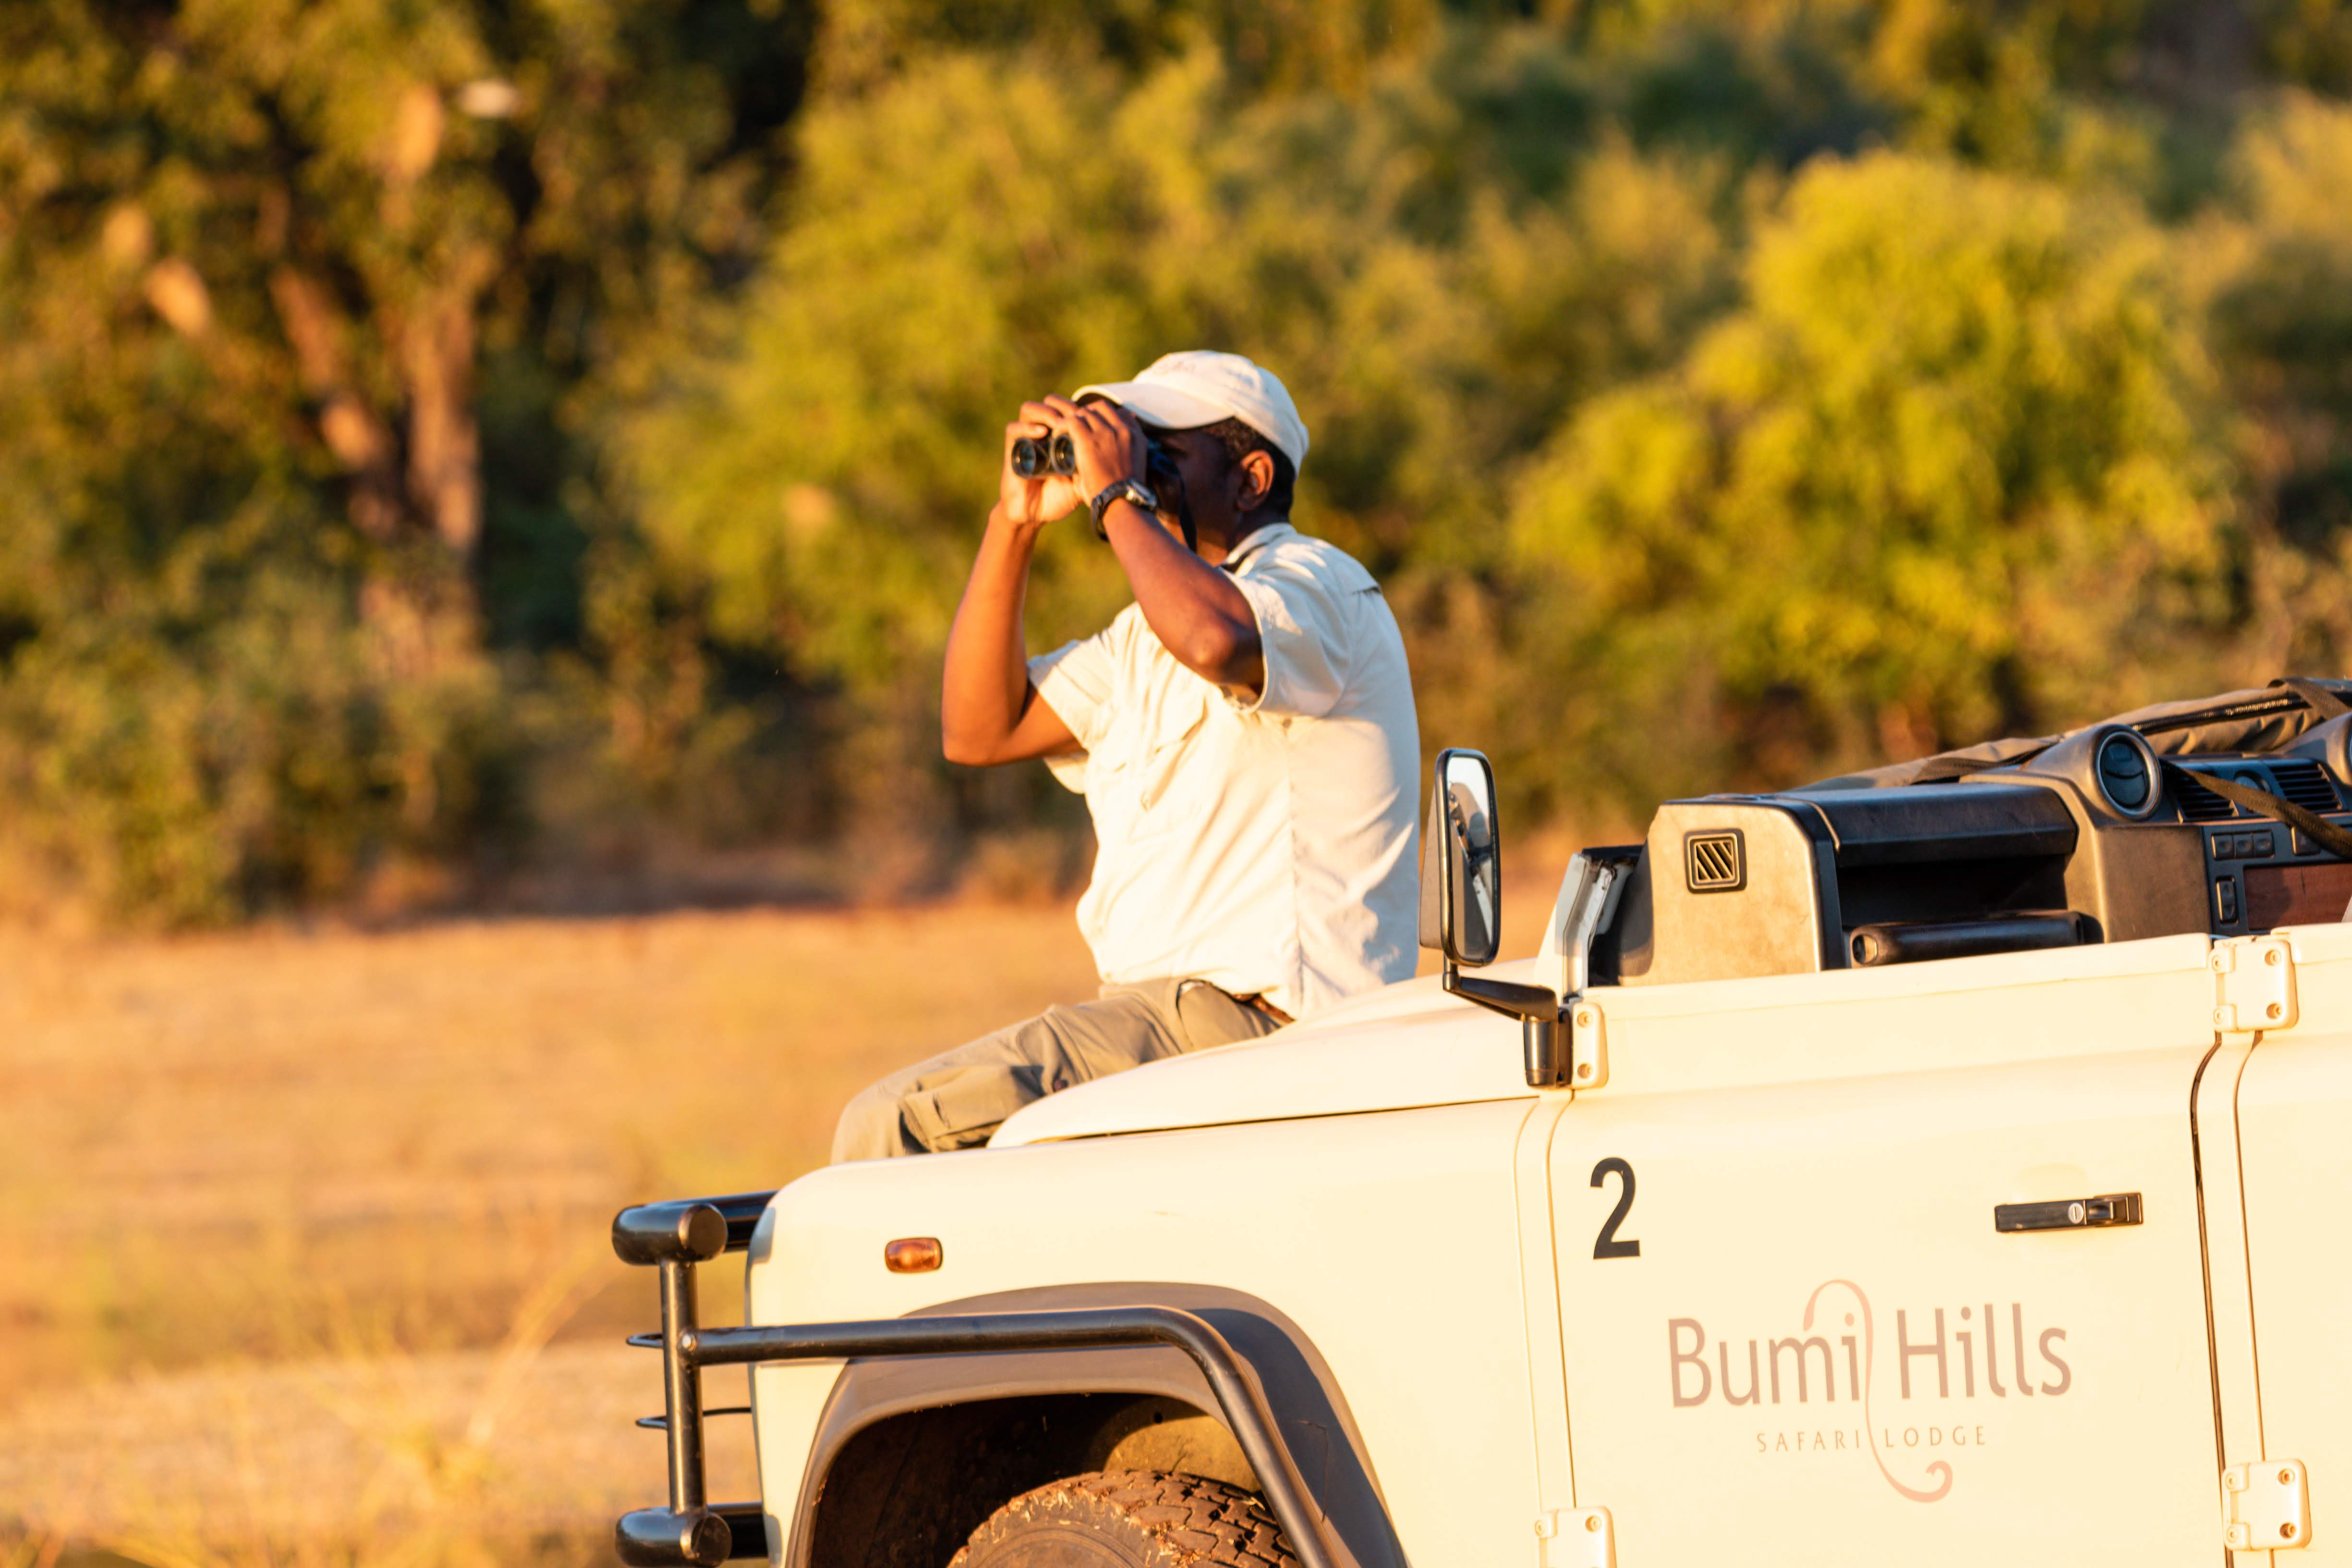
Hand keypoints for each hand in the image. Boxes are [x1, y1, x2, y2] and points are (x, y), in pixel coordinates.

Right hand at [998, 410, 1087, 528]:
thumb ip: (1094, 465)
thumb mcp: (1082, 480)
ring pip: (1029, 409)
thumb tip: (1117, 452)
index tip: (1091, 417)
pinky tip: (1042, 433)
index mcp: (1058, 437)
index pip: (1065, 409)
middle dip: (1063, 406)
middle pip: (1048, 403)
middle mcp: (1041, 434)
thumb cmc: (1058, 498)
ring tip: (1059, 424)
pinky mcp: (1012, 451)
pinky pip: (1013, 429)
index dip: (1077, 408)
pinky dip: (1026, 427)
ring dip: (1045, 412)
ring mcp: (1025, 440)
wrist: (1035, 515)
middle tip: (1076, 417)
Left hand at [1017, 395, 1145, 514]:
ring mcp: (1106, 433)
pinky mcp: (1088, 440)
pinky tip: (1056, 435)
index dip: (1105, 417)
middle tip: (1075, 427)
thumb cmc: (1124, 495)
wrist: (1121, 503)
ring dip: (1073, 419)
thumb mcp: (1132, 470)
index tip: (1095, 426)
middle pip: (1101, 408)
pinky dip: (1062, 426)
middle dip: (1087, 413)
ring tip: (1063, 431)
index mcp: (1136, 437)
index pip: (1122, 413)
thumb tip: (1108, 462)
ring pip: (1085, 412)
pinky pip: (1071, 421)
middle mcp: (1123, 430)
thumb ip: (1123, 458)